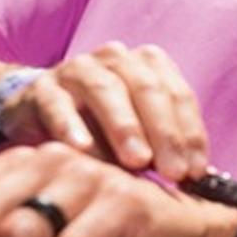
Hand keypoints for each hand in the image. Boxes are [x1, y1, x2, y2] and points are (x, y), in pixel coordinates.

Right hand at [2, 42, 208, 181]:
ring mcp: (78, 69)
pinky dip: (71, 125)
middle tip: (172, 172)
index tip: (196, 171)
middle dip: (164, 133)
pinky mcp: (43, 88)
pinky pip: (58, 104)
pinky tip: (82, 149)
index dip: (190, 134)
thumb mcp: (140, 133)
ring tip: (137, 161)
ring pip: (106, 91)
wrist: (39, 110)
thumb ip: (166, 148)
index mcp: (149, 64)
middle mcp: (117, 59)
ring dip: (125, 127)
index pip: (178, 95)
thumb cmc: (102, 126)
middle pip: (147, 90)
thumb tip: (197, 177)